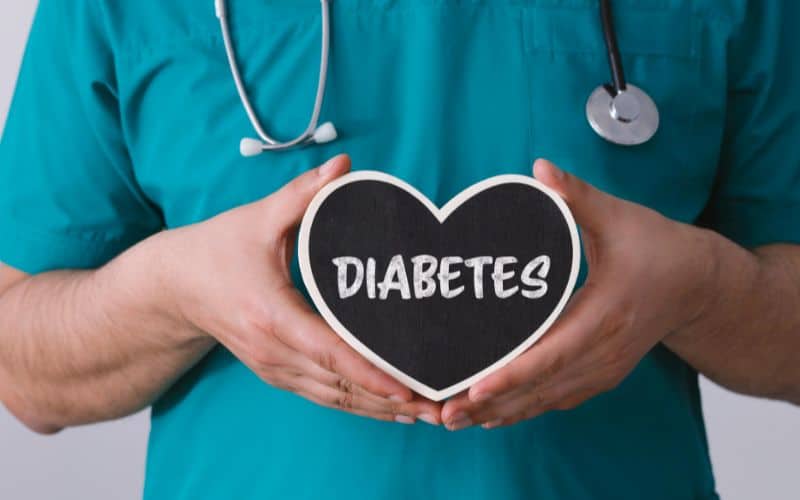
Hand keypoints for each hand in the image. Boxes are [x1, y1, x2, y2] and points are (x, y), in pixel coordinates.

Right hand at [157, 155, 441, 424]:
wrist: (174, 287)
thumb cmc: (217, 249)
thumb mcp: (257, 218)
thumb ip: (303, 194)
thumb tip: (343, 164)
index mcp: (271, 315)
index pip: (328, 351)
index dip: (369, 373)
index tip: (407, 389)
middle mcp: (272, 351)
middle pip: (339, 386)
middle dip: (390, 401)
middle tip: (438, 407)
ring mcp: (273, 367)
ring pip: (334, 399)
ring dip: (380, 411)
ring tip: (427, 414)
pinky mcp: (276, 372)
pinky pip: (323, 396)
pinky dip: (358, 405)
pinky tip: (390, 410)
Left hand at [441, 159, 714, 429]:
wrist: (699, 285)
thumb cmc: (658, 248)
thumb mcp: (619, 216)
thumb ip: (577, 196)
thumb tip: (540, 168)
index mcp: (606, 314)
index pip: (553, 353)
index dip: (513, 373)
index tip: (475, 387)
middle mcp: (605, 352)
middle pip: (542, 387)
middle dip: (491, 403)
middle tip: (443, 412)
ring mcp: (604, 369)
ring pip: (546, 400)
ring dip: (500, 412)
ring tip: (453, 419)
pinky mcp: (600, 374)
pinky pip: (556, 399)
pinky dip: (521, 409)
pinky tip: (489, 415)